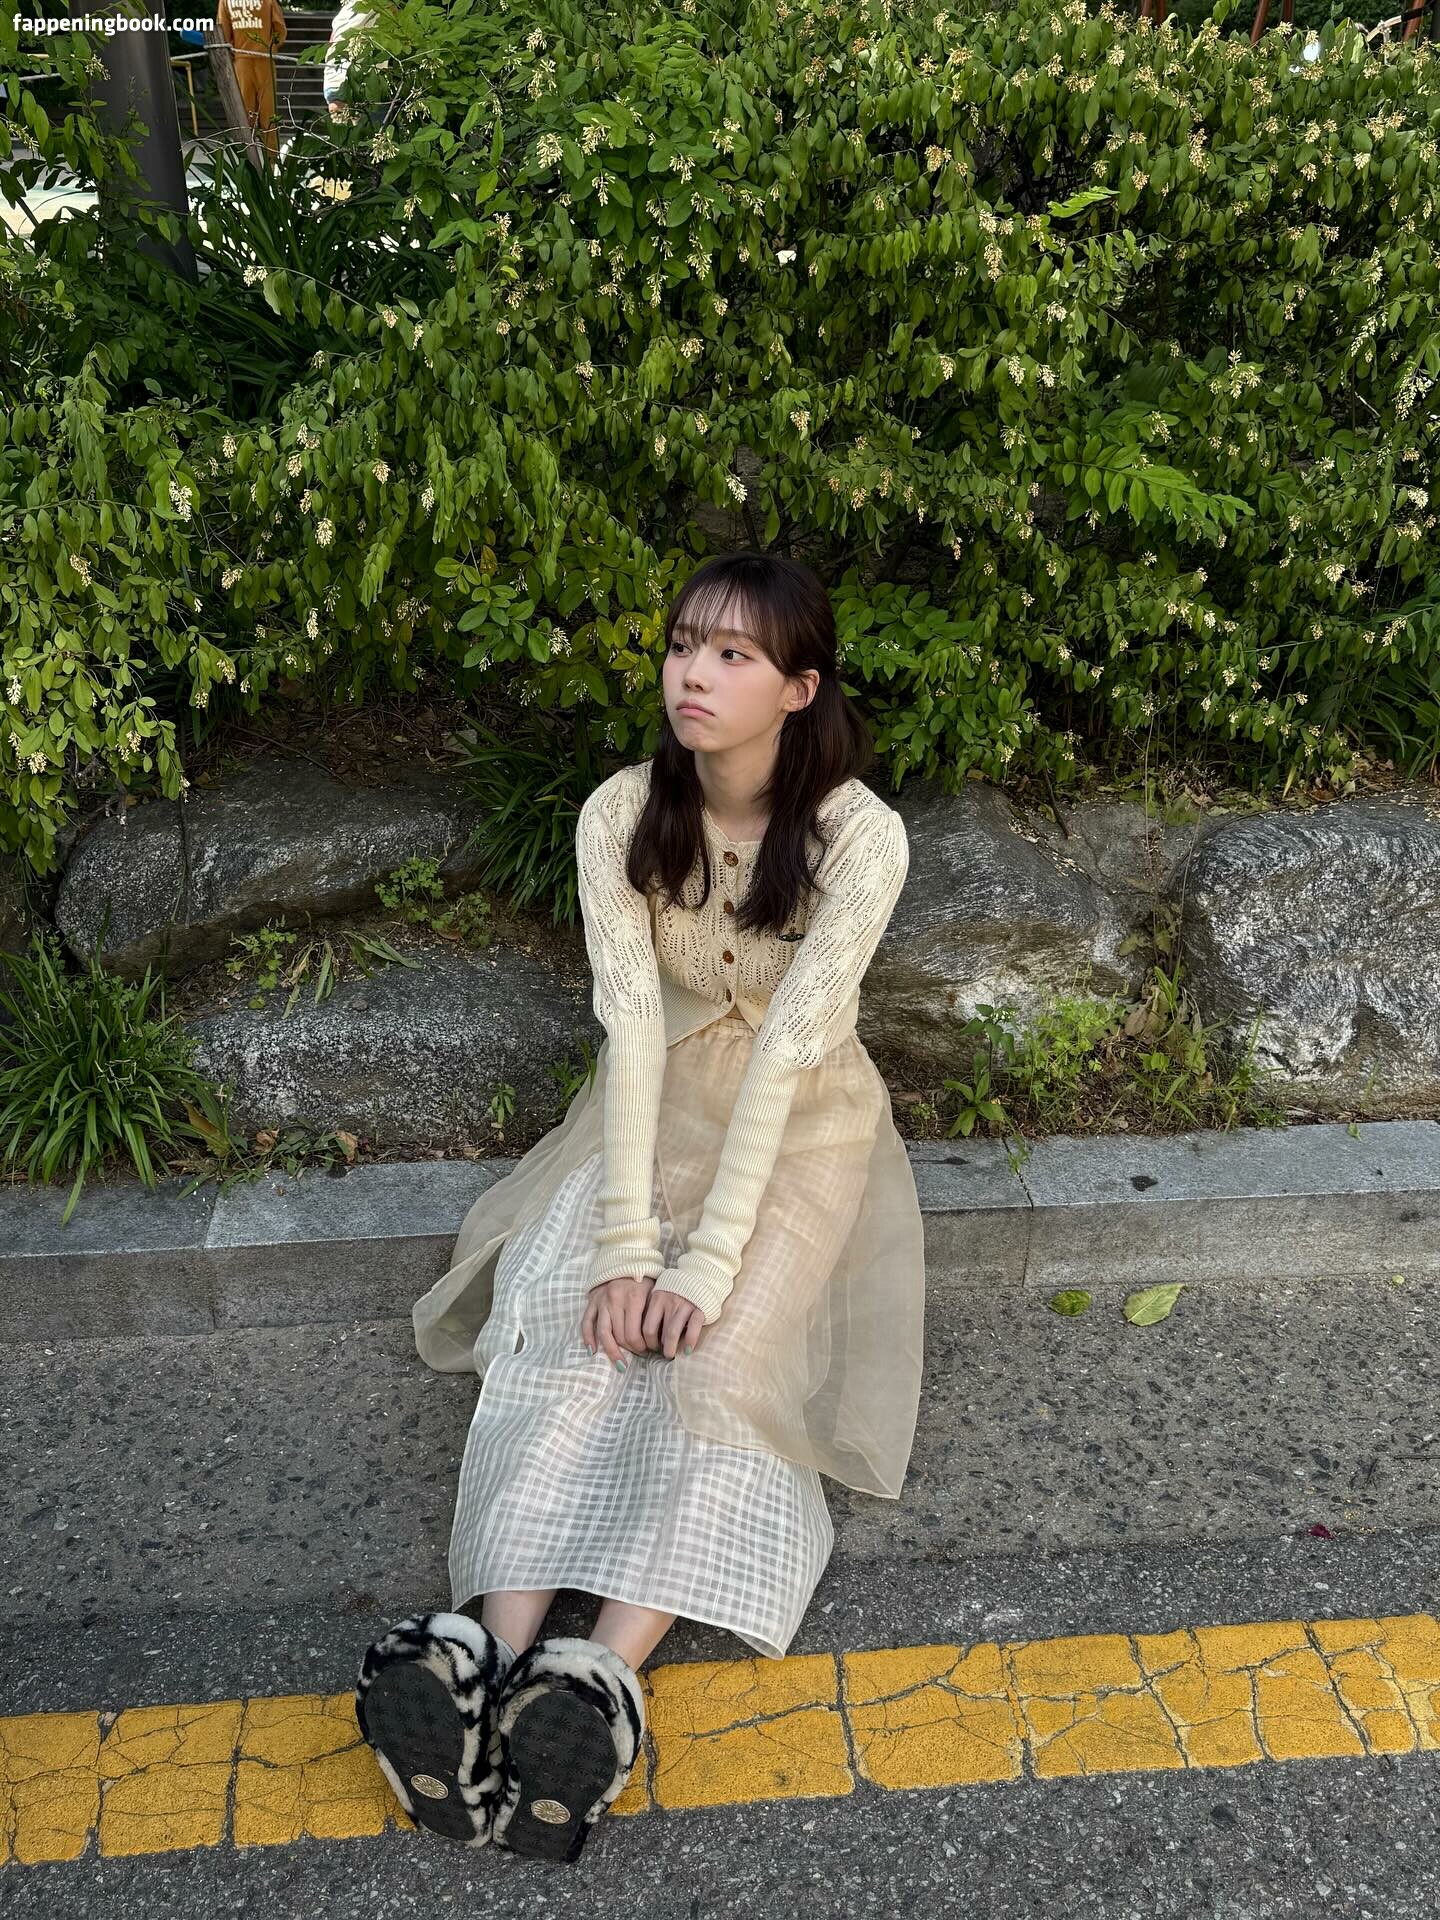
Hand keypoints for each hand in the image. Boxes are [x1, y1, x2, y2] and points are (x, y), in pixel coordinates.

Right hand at [581, 1277, 707, 1364]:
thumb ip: (655, 1311)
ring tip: (620, 1364)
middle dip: (631, 1349)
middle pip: (620, 1336)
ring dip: (612, 1351)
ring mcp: (602, 1302)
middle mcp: (615, 1301)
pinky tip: (593, 1351)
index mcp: (633, 1299)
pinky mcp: (592, 1302)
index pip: (634, 1333)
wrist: (623, 1260)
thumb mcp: (653, 1290)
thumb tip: (665, 1336)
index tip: (649, 1350)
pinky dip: (588, 1338)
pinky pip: (587, 1323)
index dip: (641, 1346)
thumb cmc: (643, 1278)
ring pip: (604, 1333)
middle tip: (639, 1353)